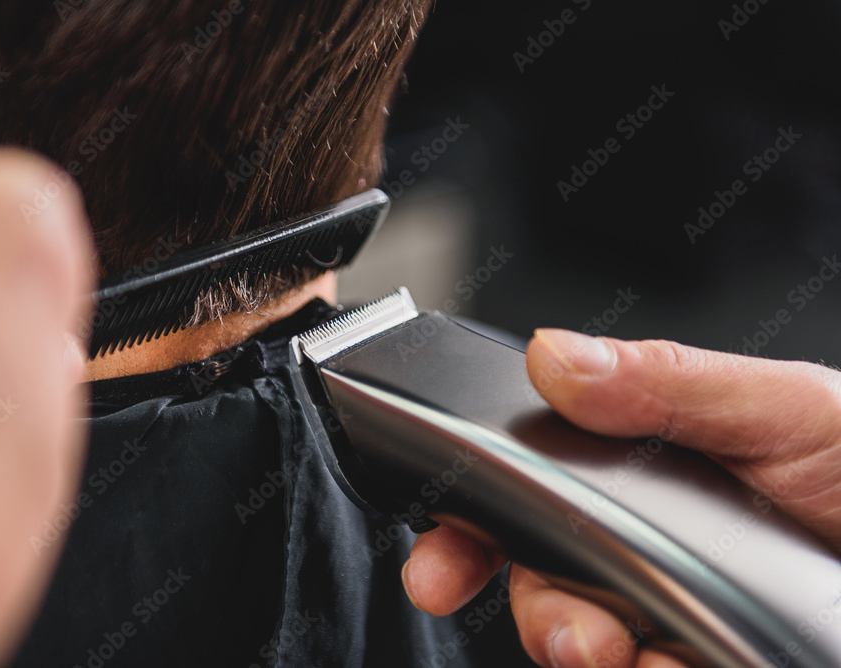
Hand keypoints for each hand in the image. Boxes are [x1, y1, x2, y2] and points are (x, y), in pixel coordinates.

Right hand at [401, 328, 840, 667]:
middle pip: (545, 578)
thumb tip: (553, 356)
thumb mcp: (788, 410)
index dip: (474, 521)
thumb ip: (668, 384)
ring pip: (588, 642)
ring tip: (646, 655)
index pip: (534, 484)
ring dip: (593, 653)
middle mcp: (654, 542)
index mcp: (652, 465)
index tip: (441, 559)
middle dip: (537, 612)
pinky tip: (685, 665)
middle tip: (572, 632)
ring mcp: (677, 610)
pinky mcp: (695, 653)